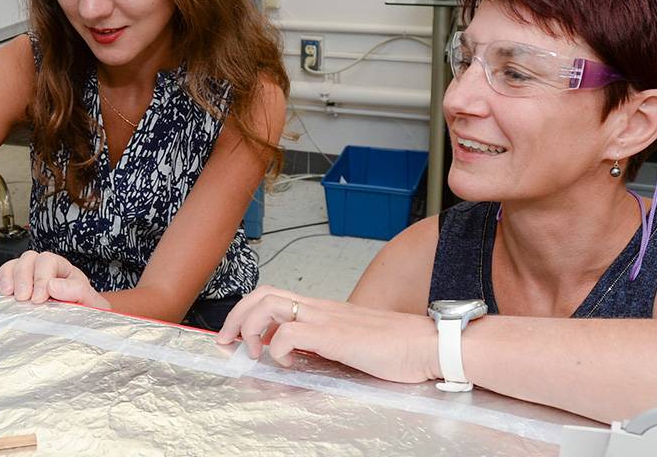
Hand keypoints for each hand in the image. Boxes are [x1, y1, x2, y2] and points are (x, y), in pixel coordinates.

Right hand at [0, 251, 110, 308]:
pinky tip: (4, 295)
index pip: (49, 261)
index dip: (41, 277)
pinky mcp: (16, 287)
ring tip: (11, 296)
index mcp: (64, 270)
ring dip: (11, 278)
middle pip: (30, 258)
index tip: (39, 298)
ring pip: (15, 264)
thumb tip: (53, 286)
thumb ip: (77, 291)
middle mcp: (45, 269)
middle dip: (24, 277)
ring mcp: (29, 276)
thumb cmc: (84, 313)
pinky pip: (5, 274)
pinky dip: (2, 281)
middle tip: (24, 298)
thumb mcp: (89, 302)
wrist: (78, 326)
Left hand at [215, 285, 441, 384]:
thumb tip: (300, 354)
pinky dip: (277, 348)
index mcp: (324, 309)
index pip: (275, 295)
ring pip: (270, 305)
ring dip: (250, 327)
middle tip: (227, 341)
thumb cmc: (399, 348)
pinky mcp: (333, 336)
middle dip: (236, 316)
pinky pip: (289, 334)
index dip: (248, 312)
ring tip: (252, 351)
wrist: (428, 345)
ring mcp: (326, 319)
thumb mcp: (351, 343)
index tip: (237, 336)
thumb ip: (325, 344)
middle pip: (263, 293)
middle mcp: (320, 308)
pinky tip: (286, 363)